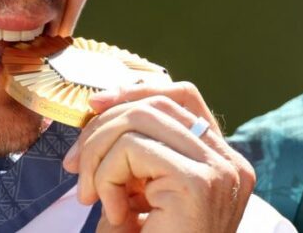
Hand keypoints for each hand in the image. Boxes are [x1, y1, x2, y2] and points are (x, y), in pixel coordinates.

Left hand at [62, 82, 254, 231]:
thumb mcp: (135, 189)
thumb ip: (129, 148)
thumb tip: (97, 105)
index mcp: (219, 158)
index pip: (180, 94)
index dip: (133, 89)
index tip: (92, 106)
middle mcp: (229, 161)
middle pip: (153, 103)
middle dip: (100, 127)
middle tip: (72, 166)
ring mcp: (220, 170)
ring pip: (136, 119)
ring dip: (96, 155)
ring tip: (90, 195)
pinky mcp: (200, 183)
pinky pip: (132, 149)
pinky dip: (106, 176)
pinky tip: (112, 212)